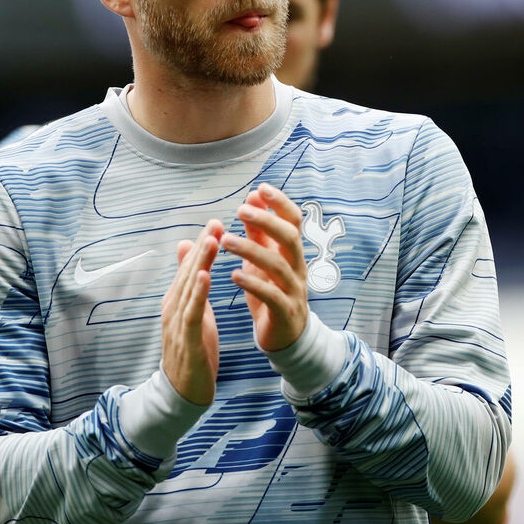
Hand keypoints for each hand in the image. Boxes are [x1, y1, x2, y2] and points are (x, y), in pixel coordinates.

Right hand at [161, 220, 222, 405]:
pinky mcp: (186, 339)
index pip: (190, 267)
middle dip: (203, 246)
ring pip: (189, 288)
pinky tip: (205, 276)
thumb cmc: (192, 349)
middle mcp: (174, 307)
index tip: (216, 223)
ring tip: (212, 240)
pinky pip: (191, 312)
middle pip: (189, 272)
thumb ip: (189, 282)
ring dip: (200, 262)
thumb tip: (186, 248)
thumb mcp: (193, 311)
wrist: (184, 392)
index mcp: (177, 300)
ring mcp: (177, 323)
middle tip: (216, 222)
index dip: (202, 244)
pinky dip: (198, 293)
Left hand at [222, 183, 308, 351]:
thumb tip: (252, 196)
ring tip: (226, 241)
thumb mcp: (263, 258)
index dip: (280, 203)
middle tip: (240, 210)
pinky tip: (234, 275)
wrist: (284, 335)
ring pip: (278, 265)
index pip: (294, 221)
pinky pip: (272, 296)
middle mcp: (297, 267)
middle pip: (290, 238)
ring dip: (251, 250)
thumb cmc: (271, 290)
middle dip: (266, 221)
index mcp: (292, 252)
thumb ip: (258, 230)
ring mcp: (294, 290)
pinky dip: (253, 284)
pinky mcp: (285, 312)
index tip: (260, 188)